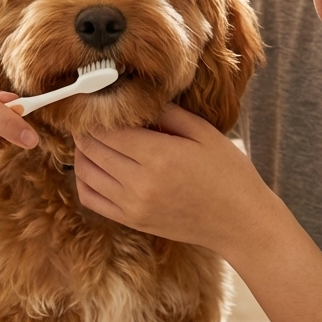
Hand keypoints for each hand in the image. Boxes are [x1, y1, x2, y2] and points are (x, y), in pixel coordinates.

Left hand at [72, 104, 275, 254]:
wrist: (239, 222)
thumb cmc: (228, 174)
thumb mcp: (204, 133)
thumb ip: (168, 113)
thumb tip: (138, 99)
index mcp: (159, 156)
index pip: (107, 130)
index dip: (98, 115)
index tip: (99, 104)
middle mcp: (140, 183)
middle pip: (92, 148)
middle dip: (87, 130)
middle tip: (91, 117)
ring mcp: (133, 205)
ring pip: (85, 172)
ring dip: (82, 152)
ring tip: (92, 138)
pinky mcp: (132, 221)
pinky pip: (90, 198)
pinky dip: (83, 179)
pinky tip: (93, 166)